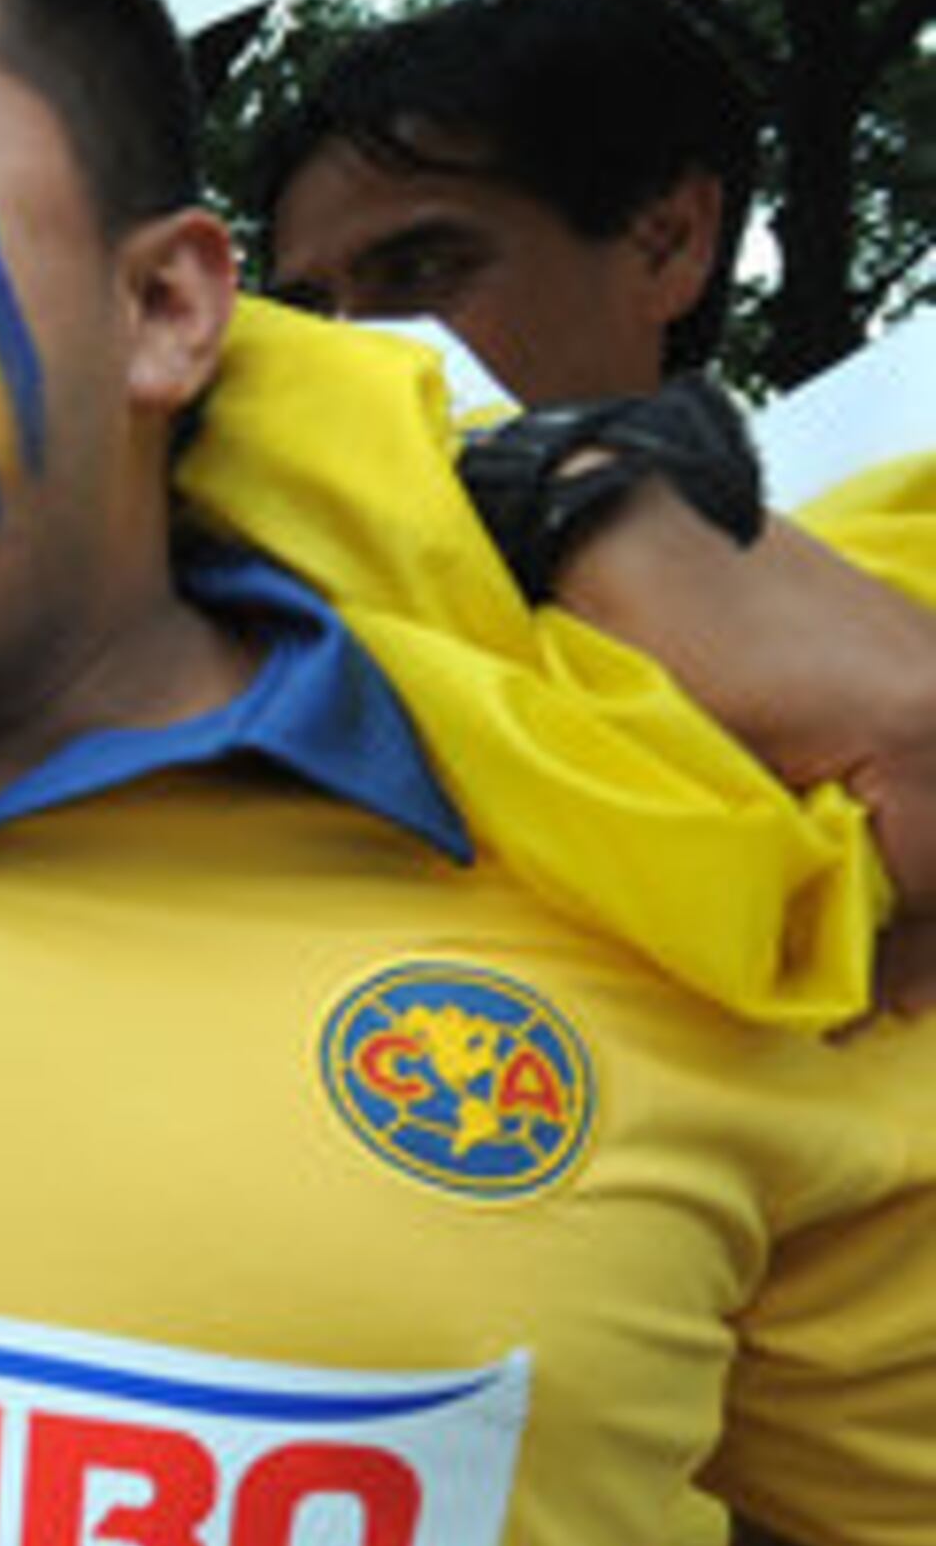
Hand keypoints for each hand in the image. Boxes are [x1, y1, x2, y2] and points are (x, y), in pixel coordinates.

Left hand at [546, 494, 935, 1021]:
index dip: (896, 967)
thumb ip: (773, 857)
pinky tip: (892, 870)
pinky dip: (927, 825)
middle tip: (881, 1008)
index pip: (935, 887)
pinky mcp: (919, 657)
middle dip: (929, 940)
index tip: (847, 1021)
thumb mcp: (706, 769)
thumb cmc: (652, 641)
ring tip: (891, 959)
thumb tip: (795, 949)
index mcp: (910, 735)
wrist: (639, 524)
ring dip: (932, 888)